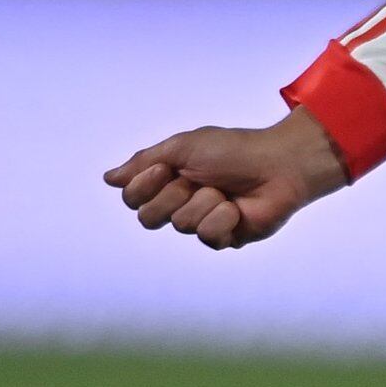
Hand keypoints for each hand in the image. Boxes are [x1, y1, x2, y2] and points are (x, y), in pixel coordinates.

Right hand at [109, 109, 349, 249]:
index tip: (165, 169)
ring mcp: (201, 223)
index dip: (143, 186)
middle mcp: (180, 204)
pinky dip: (223, 218)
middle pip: (147, 218)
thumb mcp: (182, 147)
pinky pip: (207, 236)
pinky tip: (237, 209)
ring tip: (225, 192)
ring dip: (204, 201)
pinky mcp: (224, 238)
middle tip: (199, 179)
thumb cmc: (233, 150)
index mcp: (167, 181)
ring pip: (180, 225)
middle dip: (173, 195)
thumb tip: (108, 179)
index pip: (132, 199)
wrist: (277, 164)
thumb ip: (143, 162)